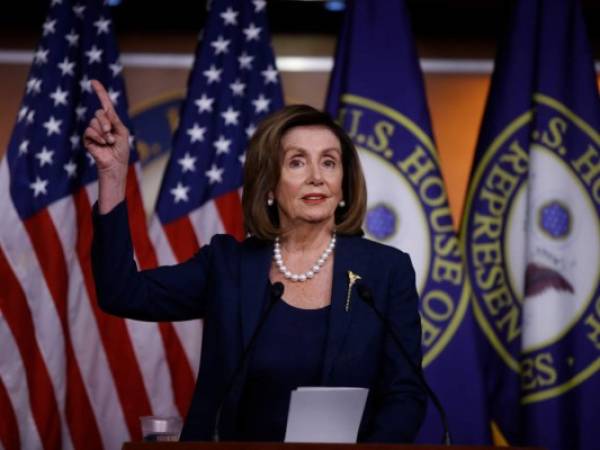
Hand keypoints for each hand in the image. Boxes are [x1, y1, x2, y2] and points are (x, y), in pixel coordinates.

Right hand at [84, 80, 129, 212]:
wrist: (116, 164)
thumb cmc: (122, 149)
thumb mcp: (122, 132)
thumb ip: (114, 120)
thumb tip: (105, 110)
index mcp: (111, 120)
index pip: (105, 103)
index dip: (100, 92)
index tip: (93, 81)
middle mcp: (101, 123)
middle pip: (100, 113)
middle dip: (107, 123)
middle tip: (111, 133)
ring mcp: (93, 130)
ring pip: (94, 122)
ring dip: (104, 133)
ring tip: (109, 142)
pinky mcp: (87, 138)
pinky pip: (89, 131)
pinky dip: (98, 137)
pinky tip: (102, 144)